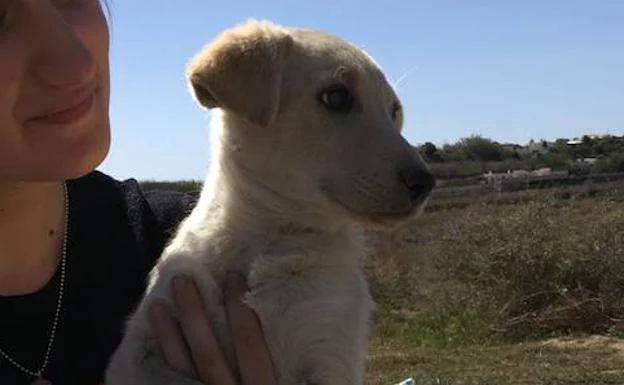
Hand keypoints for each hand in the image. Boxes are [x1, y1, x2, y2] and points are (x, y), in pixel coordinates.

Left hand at [149, 273, 275, 384]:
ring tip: (157, 303)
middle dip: (194, 314)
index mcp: (261, 384)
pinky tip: (156, 339)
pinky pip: (174, 378)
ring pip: (184, 367)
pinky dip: (165, 357)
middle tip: (183, 279)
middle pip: (209, 351)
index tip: (234, 275)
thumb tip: (286, 318)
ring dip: (169, 335)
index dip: (240, 307)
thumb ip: (280, 359)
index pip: (248, 342)